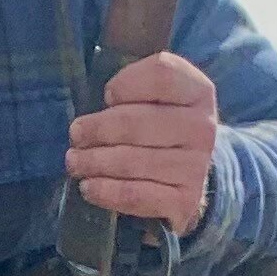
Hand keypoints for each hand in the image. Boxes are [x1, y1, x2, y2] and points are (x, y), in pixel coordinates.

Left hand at [66, 51, 218, 232]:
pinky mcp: (184, 200)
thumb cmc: (157, 125)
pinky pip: (135, 194)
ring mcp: (196, 166)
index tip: (108, 96)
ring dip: (93, 161)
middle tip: (75, 136)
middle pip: (135, 122)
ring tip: (74, 162)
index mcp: (198, 92)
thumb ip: (134, 84)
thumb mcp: (154, 95)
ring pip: (131, 161)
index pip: (161, 75)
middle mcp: (203, 127)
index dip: (126, 83)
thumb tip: (108, 99)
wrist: (184, 174)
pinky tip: (88, 187)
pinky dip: (106, 191)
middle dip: (97, 129)